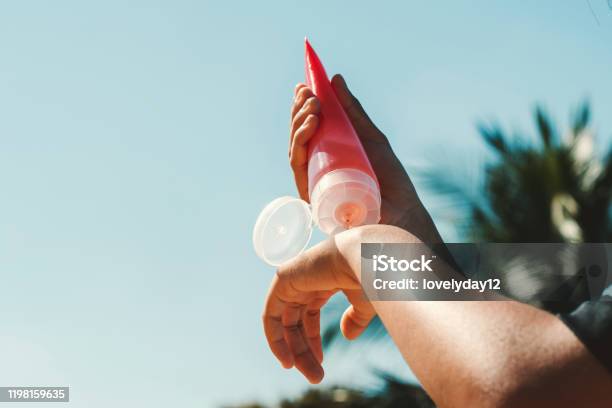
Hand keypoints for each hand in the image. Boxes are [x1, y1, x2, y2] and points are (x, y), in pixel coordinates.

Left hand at [261, 226, 377, 382]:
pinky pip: (270, 313)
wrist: (370, 256)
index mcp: (325, 281)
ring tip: (306, 373)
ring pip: (285, 322)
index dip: (312, 340)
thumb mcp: (366, 304)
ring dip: (293, 350)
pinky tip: (286, 359)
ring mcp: (295, 277)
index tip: (319, 363)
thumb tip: (347, 336)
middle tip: (316, 376)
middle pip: (297, 322)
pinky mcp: (284, 278)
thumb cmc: (374, 275)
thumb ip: (355, 319)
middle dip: (305, 350)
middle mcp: (307, 279)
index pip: (309, 314)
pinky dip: (275, 337)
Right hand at [289, 74, 441, 242]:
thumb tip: (335, 79)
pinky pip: (299, 165)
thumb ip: (352, 110)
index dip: (302, 106)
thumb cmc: (389, 178)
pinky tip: (311, 123)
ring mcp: (313, 183)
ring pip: (295, 149)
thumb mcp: (369, 136)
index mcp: (327, 156)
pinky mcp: (312, 194)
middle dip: (299, 111)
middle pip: (298, 137)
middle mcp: (316, 170)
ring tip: (313, 104)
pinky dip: (301, 142)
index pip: (308, 129)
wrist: (402, 209)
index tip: (304, 84)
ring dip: (300, 122)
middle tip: (308, 92)